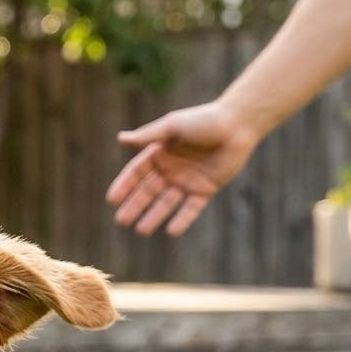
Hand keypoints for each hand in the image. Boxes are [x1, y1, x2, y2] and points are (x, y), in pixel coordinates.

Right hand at [105, 102, 260, 235]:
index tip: (111, 200)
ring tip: (141, 230)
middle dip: (135, 206)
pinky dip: (182, 220)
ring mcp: (187, 181)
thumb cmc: (204, 120)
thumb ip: (148, 135)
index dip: (124, 186)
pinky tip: (171, 231)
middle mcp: (171, 169)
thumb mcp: (173, 126)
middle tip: (121, 221)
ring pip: (166, 203)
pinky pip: (191, 208)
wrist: (239, 124)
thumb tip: (121, 138)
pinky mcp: (205, 189)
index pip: (136, 173)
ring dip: (154, 216)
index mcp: (160, 153)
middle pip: (148, 192)